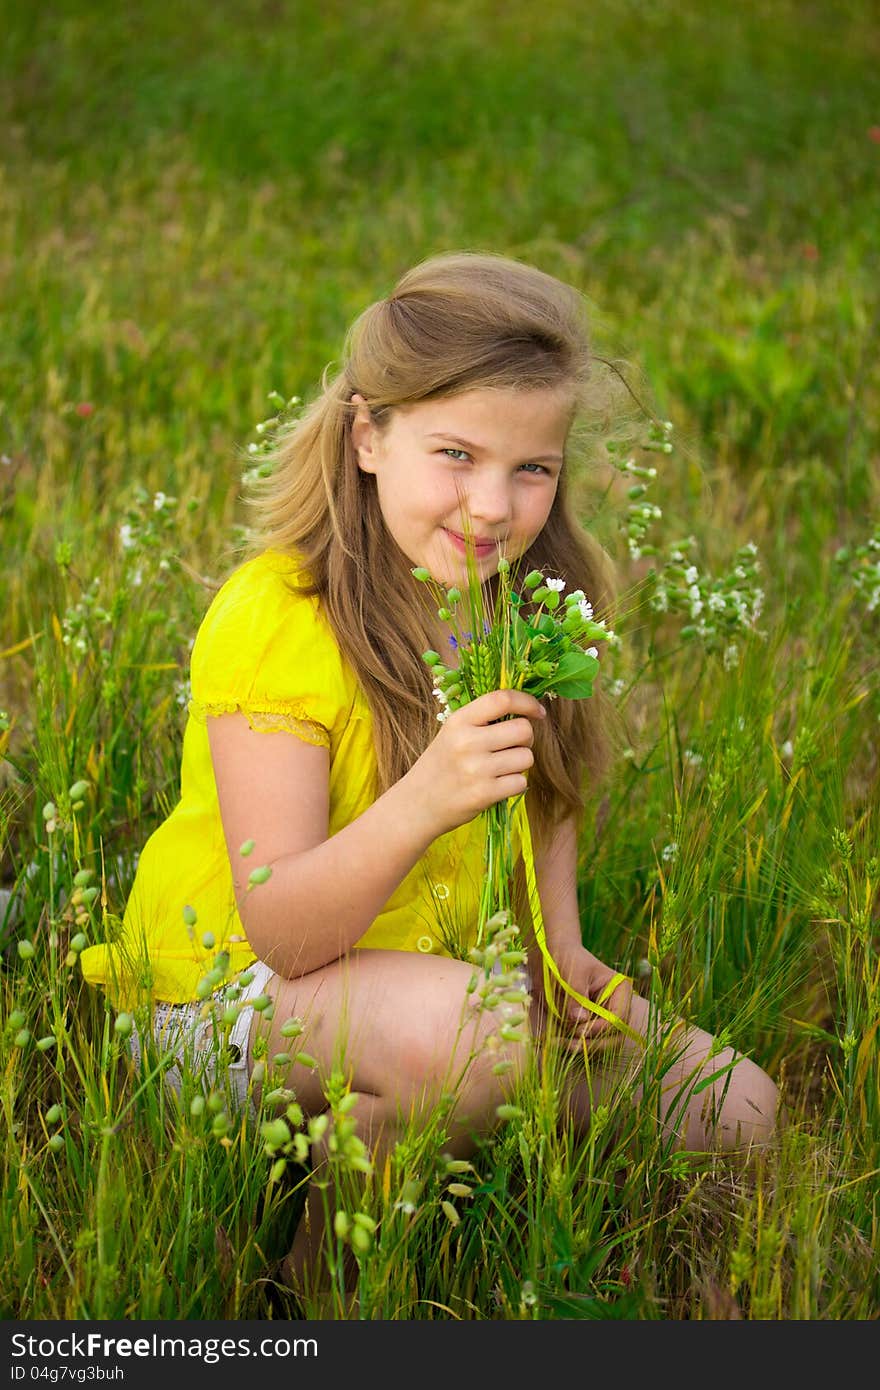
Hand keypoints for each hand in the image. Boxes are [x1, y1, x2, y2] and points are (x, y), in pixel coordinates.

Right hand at [403, 688, 546, 839]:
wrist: (417, 804)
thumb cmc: (441, 765)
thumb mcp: (452, 732)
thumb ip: (482, 720)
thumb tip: (526, 711)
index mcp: (459, 721)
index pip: (502, 699)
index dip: (527, 702)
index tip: (537, 712)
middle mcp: (467, 742)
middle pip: (523, 730)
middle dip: (526, 739)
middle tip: (512, 747)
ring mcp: (476, 769)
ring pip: (526, 758)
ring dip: (520, 764)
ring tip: (501, 769)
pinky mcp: (483, 794)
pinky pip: (520, 782)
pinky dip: (515, 785)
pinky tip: (498, 786)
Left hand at [546, 945, 633, 1051]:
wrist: (556, 956)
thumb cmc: (568, 958)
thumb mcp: (571, 974)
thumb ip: (576, 996)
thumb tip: (581, 1019)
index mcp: (620, 990)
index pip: (618, 1018)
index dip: (600, 1029)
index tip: (579, 1030)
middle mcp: (616, 1007)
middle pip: (613, 1037)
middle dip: (591, 1044)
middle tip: (567, 1045)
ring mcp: (603, 1018)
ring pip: (600, 1044)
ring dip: (580, 1047)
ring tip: (557, 1043)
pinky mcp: (590, 1025)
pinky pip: (586, 1042)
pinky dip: (572, 1044)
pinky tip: (556, 1042)